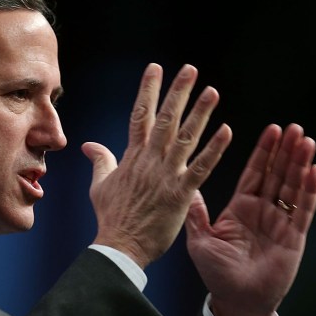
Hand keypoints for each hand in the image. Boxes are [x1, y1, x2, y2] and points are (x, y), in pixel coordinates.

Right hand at [82, 63, 232, 268]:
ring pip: (185, 138)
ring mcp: (165, 176)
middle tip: (190, 69)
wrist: (119, 246)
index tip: (155, 68)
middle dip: (177, 92)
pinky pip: (200, 167)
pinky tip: (227, 131)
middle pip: (165, 119)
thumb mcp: (100, 186)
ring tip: (212, 91)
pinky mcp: (180, 194)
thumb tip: (88, 145)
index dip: (148, 90)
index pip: (140, 116)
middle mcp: (149, 161)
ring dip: (200, 113)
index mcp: (132, 157)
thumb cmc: (112, 218)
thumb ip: (100, 161)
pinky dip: (214, 150)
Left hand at [185, 123, 315, 315]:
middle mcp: (263, 211)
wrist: (236, 301)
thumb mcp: (200, 240)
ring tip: (306, 141)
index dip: (264, 152)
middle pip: (277, 174)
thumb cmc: (217, 274)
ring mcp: (280, 222)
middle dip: (286, 151)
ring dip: (300, 164)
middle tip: (294, 128)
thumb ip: (196, 214)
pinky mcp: (294, 237)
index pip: (255, 173)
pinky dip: (310, 191)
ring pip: (293, 187)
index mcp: (241, 208)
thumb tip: (186, 186)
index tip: (273, 129)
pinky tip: (315, 171)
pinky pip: (303, 210)